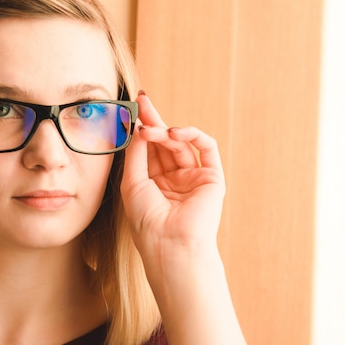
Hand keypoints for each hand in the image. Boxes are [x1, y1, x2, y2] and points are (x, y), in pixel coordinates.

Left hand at [121, 92, 225, 264]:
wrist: (170, 244)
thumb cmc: (147, 221)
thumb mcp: (132, 182)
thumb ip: (136, 152)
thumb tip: (137, 125)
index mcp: (154, 183)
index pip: (148, 149)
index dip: (141, 128)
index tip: (132, 108)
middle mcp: (174, 179)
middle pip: (164, 142)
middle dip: (153, 119)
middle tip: (142, 100)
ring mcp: (193, 178)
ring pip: (181, 143)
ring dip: (164, 131)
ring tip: (149, 129)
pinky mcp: (212, 178)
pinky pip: (206, 147)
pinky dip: (191, 135)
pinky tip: (173, 133)